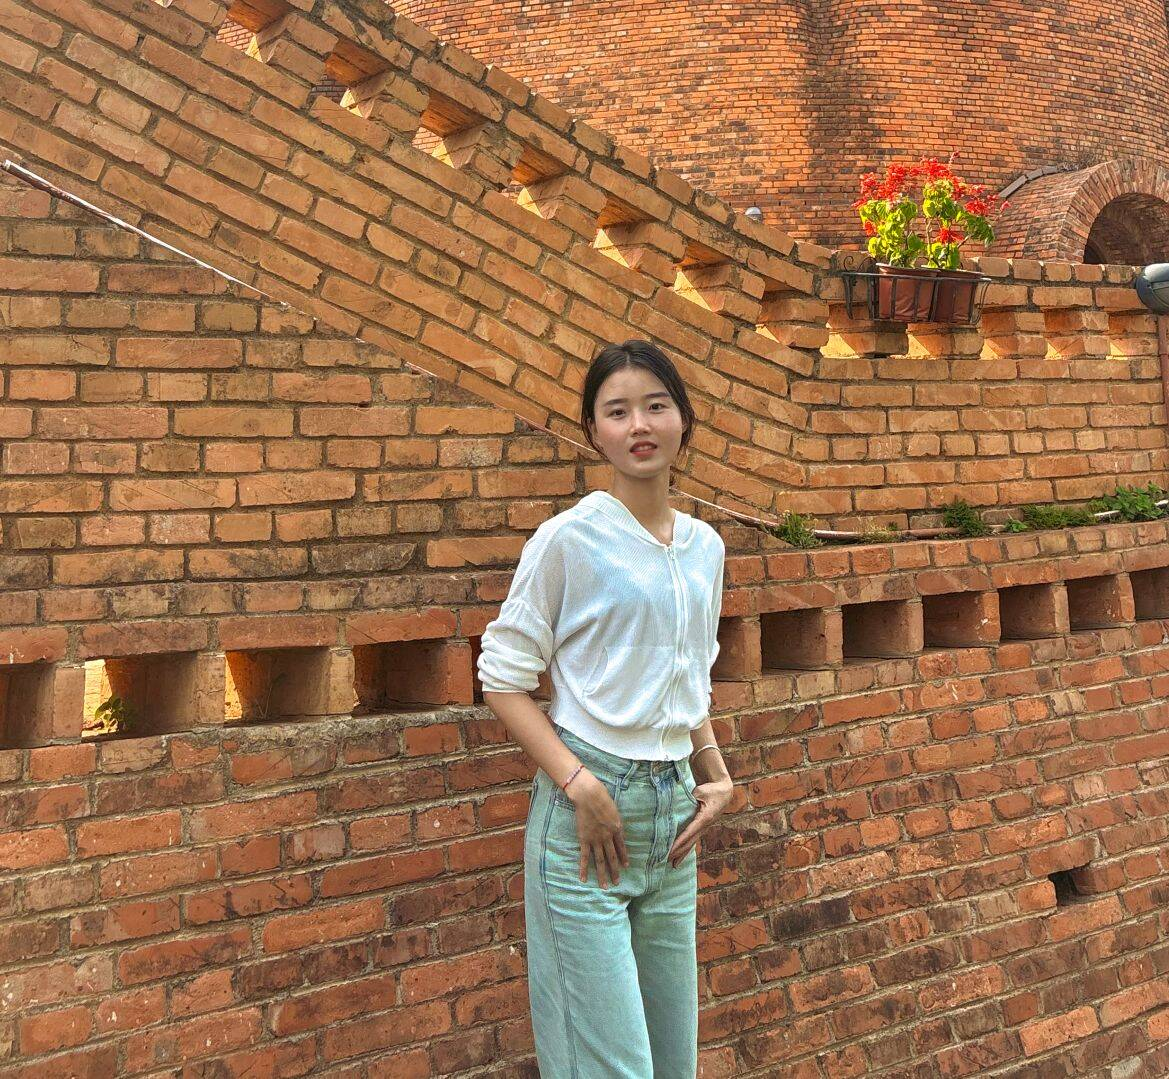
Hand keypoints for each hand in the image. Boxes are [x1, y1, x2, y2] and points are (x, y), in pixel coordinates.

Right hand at [567, 770, 629, 888]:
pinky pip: (584, 857)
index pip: (621, 847)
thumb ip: (615, 821)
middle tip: (617, 882)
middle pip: (612, 857)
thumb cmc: (602, 798)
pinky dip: (584, 868)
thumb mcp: (614, 810)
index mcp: (617, 829)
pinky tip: (583, 878)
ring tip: (605, 886)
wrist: (589, 796)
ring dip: (602, 874)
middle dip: (615, 871)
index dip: (623, 857)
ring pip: (600, 861)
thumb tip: (617, 829)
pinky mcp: (584, 839)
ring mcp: (596, 840)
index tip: (626, 866)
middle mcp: (608, 837)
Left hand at [668, 775, 732, 867]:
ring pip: (692, 844)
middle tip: (666, 860)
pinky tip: (681, 855)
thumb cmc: (711, 790)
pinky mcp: (702, 828)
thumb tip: (677, 803)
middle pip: (690, 842)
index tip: (670, 850)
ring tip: (673, 865)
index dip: (679, 842)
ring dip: (682, 854)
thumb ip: (690, 797)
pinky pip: (693, 840)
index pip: (689, 832)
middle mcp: (705, 826)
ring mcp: (704, 828)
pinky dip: (686, 848)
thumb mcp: (700, 791)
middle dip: (678, 852)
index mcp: (704, 818)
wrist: (724, 792)